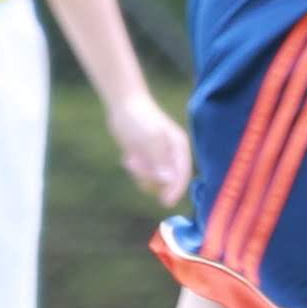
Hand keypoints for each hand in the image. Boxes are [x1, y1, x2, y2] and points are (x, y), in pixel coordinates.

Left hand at [108, 91, 195, 206]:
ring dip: (140, 175)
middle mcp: (172, 155)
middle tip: (135, 165)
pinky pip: (143, 176)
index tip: (164, 202)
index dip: (176, 190)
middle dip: (150, 178)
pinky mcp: (147, 160)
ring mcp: (159, 158)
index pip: (183, 175)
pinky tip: (128, 158)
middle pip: (167, 182)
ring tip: (131, 160)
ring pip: (154, 181)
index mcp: (179, 148)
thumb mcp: (150, 137)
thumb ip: (160, 159)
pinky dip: (135, 172)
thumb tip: (169, 180)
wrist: (123, 105)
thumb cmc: (139, 118)